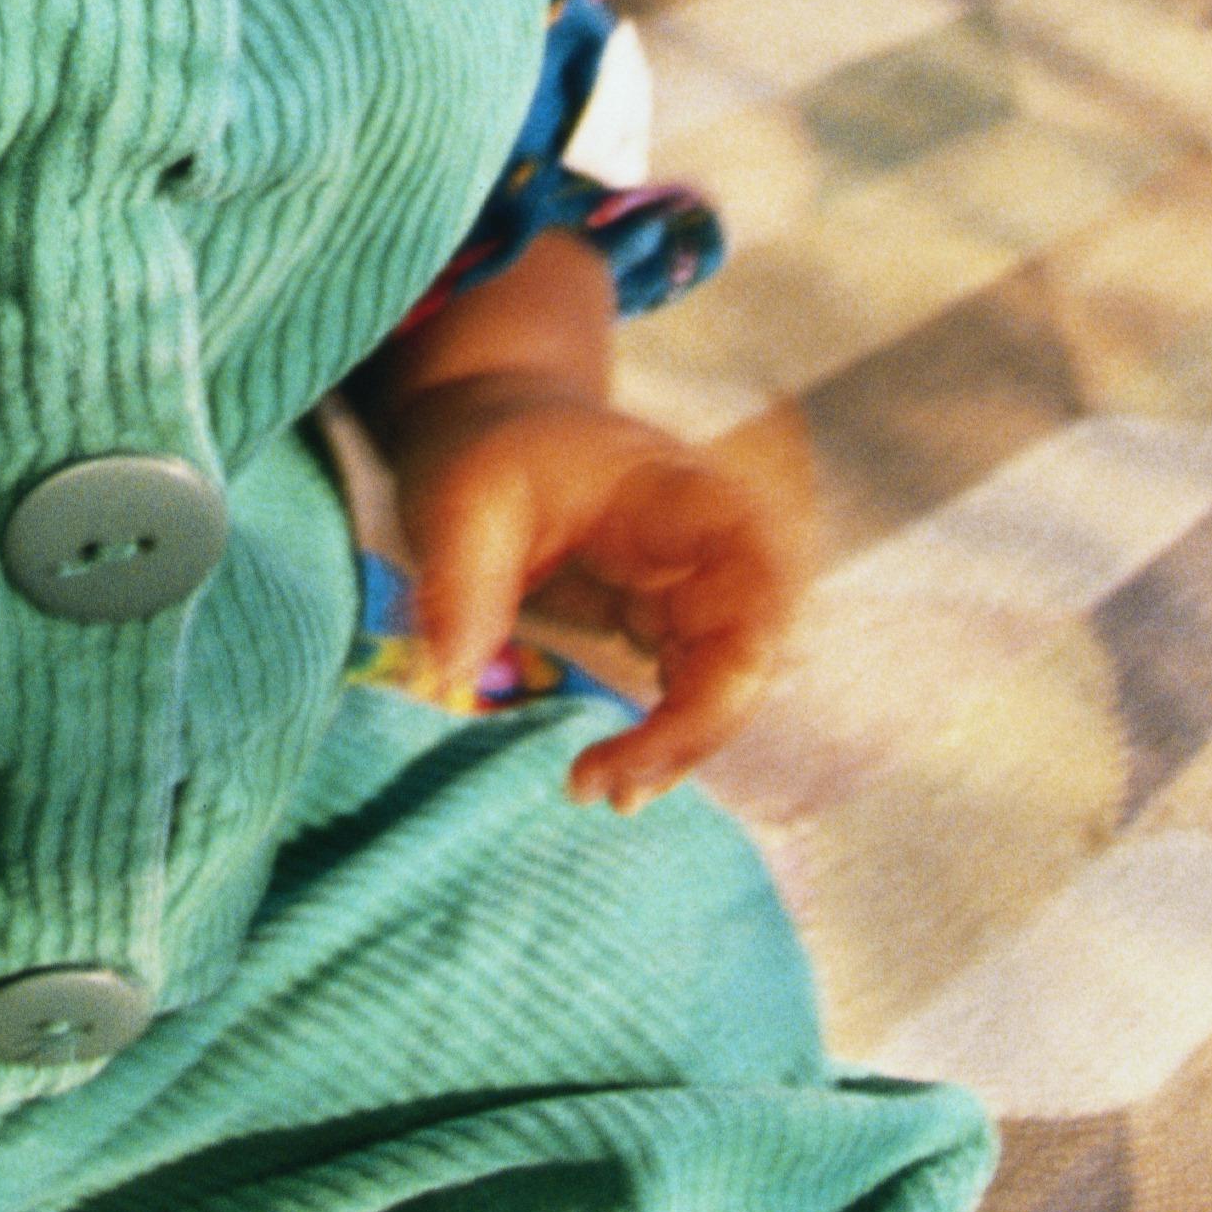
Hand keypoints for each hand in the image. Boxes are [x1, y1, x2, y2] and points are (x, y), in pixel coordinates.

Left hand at [379, 379, 810, 808]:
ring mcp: (694, 586)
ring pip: (727, 682)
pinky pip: (692, 690)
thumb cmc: (487, 448)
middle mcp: (709, 545)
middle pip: (749, 647)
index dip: (747, 650)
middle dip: (694, 728)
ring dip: (680, 745)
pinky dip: (661, 737)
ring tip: (601, 789)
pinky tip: (612, 775)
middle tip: (608, 783)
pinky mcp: (669, 621)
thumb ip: (462, 580)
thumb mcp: (460, 498)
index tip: (680, 716)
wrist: (489, 422)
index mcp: (681, 495)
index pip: (757, 569)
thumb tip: (454, 674)